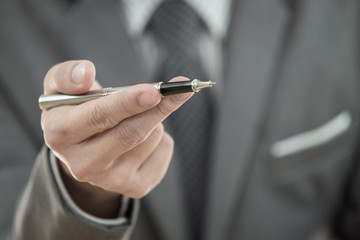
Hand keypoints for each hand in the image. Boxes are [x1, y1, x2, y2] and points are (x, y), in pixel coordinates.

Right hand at [41, 60, 192, 216]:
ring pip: (152, 137)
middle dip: (158, 108)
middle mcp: (83, 164)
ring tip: (134, 117)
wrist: (81, 150)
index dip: (129, 102)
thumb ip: (67, 75)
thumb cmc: (74, 110)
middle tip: (177, 91)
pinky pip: (164, 150)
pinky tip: (142, 137)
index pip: (100, 116)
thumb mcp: (59, 88)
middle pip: (131, 133)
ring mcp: (110, 181)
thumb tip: (86, 72)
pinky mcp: (135, 187)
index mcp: (60, 135)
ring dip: (153, 119)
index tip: (155, 91)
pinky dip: (161, 137)